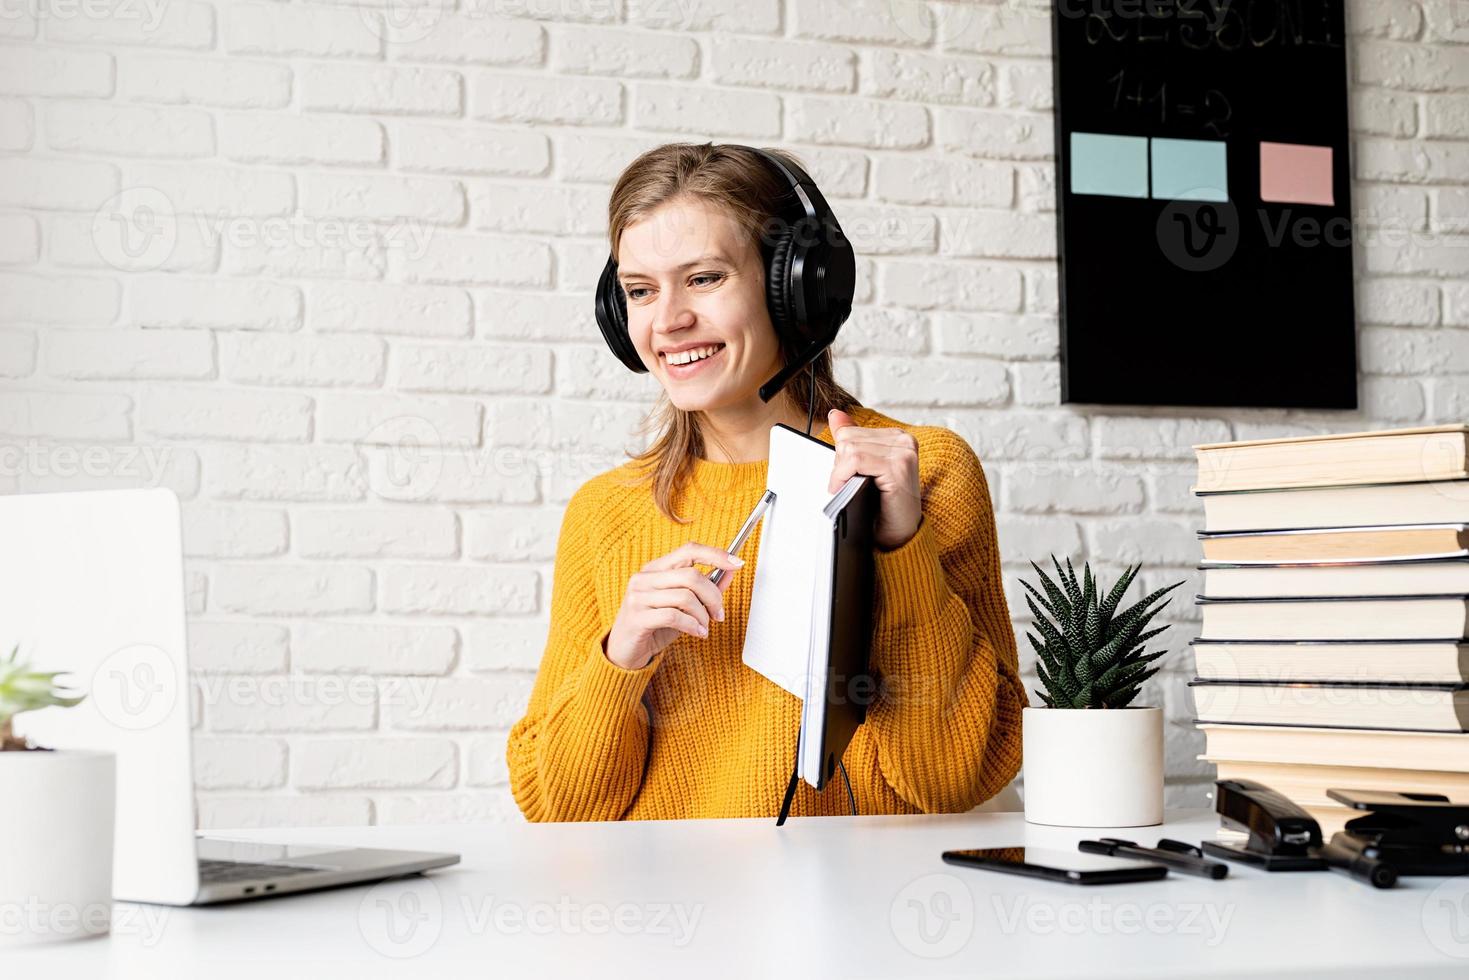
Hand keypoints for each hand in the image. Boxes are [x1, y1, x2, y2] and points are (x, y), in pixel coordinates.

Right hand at [603, 542, 744, 670]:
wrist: (625, 652)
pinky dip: (692, 626)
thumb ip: (705, 588)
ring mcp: (638, 596)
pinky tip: (697, 633)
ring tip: (704, 627)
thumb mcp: (684, 606)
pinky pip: (674, 616)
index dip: (715, 554)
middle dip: (713, 596)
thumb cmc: (655, 626)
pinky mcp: (637, 617)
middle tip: (719, 614)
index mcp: (656, 568)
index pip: (689, 550)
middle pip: (691, 575)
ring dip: (703, 616)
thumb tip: (730, 572)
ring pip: (685, 597)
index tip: (737, 563)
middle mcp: (644, 578)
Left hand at [825, 408, 921, 551]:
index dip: (840, 457)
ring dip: (841, 474)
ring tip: (851, 490)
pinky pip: (856, 460)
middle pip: (848, 439)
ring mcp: (903, 453)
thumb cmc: (884, 507)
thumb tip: (835, 415)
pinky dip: (843, 476)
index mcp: (897, 437)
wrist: (900, 536)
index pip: (850, 432)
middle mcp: (904, 441)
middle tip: (851, 486)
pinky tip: (847, 490)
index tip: (848, 477)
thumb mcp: (865, 469)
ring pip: (850, 448)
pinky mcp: (898, 467)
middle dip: (840, 466)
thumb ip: (853, 440)